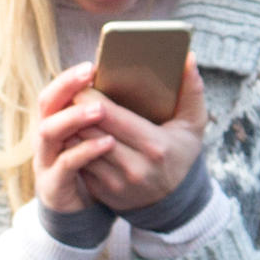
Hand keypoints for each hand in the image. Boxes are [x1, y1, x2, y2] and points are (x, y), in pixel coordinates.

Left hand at [33, 58, 206, 218]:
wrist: (176, 202)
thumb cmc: (181, 153)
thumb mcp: (193, 124)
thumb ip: (193, 90)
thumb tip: (188, 56)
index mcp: (155, 145)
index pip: (109, 116)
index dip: (89, 97)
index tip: (82, 81)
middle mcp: (134, 167)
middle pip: (89, 131)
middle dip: (75, 109)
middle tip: (69, 91)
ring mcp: (116, 183)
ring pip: (78, 148)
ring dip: (69, 128)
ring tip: (66, 110)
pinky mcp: (103, 192)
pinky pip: (78, 163)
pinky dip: (71, 146)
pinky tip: (71, 132)